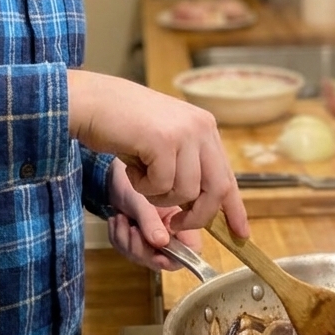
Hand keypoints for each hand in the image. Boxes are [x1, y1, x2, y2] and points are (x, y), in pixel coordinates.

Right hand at [67, 70, 248, 237]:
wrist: (93, 101)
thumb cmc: (123, 124)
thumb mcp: (165, 143)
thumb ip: (186, 166)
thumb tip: (203, 207)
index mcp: (205, 127)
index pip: (228, 175)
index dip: (235, 209)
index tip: (241, 234)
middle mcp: (201, 127)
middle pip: (216, 189)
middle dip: (197, 216)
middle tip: (175, 224)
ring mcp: (184, 132)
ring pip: (185, 192)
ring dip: (159, 197)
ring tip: (141, 177)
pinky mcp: (163, 141)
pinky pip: (161, 185)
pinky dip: (142, 186)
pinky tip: (132, 167)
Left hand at [105, 157, 201, 269]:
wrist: (113, 175)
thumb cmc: (131, 181)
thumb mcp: (139, 200)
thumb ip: (150, 221)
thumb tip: (160, 242)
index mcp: (179, 220)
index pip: (191, 249)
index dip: (178, 256)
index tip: (158, 253)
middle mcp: (168, 232)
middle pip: (162, 259)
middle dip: (141, 248)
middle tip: (131, 229)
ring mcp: (151, 237)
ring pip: (142, 256)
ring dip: (126, 241)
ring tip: (120, 218)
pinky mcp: (135, 239)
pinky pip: (127, 250)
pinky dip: (118, 238)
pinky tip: (116, 220)